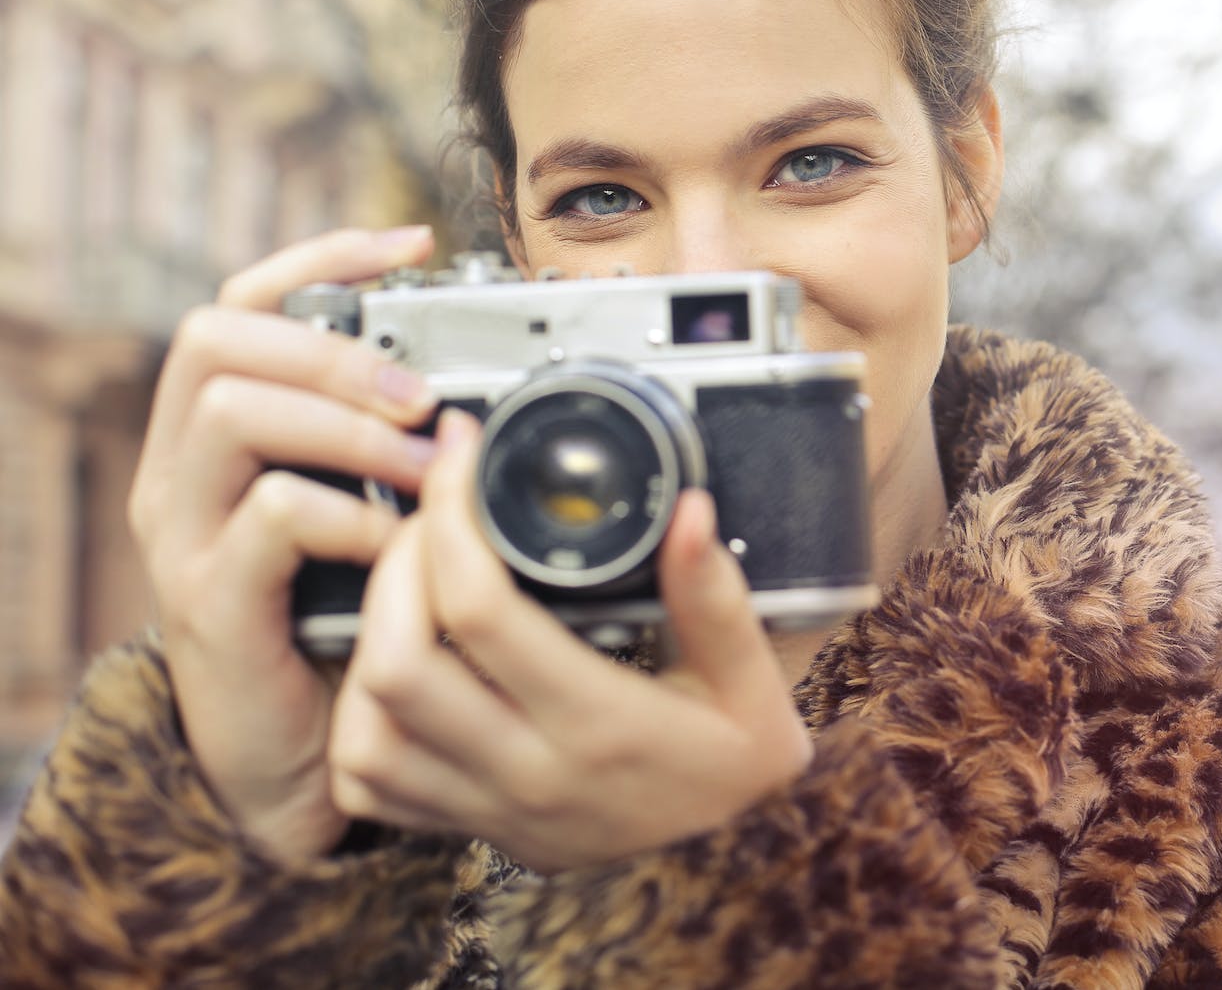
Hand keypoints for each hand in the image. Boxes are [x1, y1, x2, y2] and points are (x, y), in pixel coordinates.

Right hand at [128, 226, 440, 863]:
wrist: (297, 760)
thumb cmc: (341, 623)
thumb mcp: (364, 512)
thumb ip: (387, 446)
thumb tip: (472, 377)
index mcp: (218, 432)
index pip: (241, 301)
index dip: (321, 255)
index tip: (411, 245)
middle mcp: (182, 469)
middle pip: (218, 338)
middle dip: (334, 348)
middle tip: (422, 393)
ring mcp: (185, 534)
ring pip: (234, 414)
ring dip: (349, 425)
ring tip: (427, 464)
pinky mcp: (210, 602)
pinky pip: (269, 517)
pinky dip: (347, 515)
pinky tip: (394, 542)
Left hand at [328, 409, 813, 874]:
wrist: (732, 874)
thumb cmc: (740, 771)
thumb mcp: (753, 681)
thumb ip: (716, 596)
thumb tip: (687, 510)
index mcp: (600, 724)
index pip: (481, 612)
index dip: (454, 518)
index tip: (463, 455)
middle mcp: (531, 773)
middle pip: (396, 663)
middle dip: (392, 565)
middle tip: (431, 511)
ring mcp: (491, 810)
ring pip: (366, 731)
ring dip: (367, 641)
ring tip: (407, 579)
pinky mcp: (471, 831)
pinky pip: (369, 787)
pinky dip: (360, 718)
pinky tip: (397, 665)